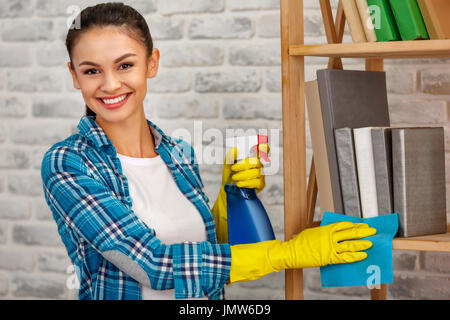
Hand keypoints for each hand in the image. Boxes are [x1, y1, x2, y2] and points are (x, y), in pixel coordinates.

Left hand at [211, 144, 268, 242]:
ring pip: (256, 172)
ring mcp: (261, 175)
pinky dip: (247, 182)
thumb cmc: (230, 173)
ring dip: (243, 174)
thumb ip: (231, 155)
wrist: (228, 189)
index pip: (263, 150)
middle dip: (244, 164)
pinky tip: (240, 184)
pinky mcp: (261, 184)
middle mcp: (259, 165)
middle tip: (234, 168)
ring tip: (234, 178)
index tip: (261, 146)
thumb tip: (235, 149)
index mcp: (253, 157)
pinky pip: (257, 182)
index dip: (264, 147)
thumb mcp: (228, 163)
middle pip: (257, 161)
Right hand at [228, 222, 376, 282]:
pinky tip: (362, 256)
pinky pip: (345, 257)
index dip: (355, 225)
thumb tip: (326, 227)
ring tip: (370, 243)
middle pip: (350, 233)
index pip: (344, 225)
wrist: (291, 252)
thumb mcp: (310, 231)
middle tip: (372, 231)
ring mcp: (330, 247)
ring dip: (361, 244)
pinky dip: (355, 256)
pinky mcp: (329, 257)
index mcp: (325, 228)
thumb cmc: (299, 242)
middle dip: (362, 232)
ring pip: (349, 244)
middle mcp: (329, 236)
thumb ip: (320, 229)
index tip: (363, 225)